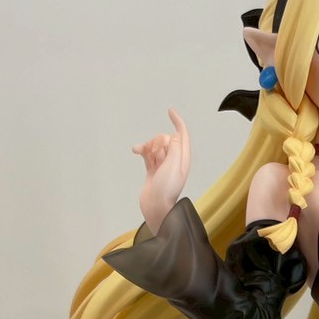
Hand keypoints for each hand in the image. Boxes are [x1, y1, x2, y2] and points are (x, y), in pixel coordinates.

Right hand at [134, 108, 191, 229]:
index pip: (182, 135)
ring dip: (149, 147)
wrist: (155, 206)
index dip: (178, 122)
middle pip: (165, 139)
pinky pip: (147, 153)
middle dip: (158, 142)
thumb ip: (175, 147)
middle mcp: (174, 160)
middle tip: (157, 156)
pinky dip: (142, 150)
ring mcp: (163, 164)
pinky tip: (136, 151)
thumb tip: (174, 135)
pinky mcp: (152, 169)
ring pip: (154, 145)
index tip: (170, 111)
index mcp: (183, 158)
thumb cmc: (166, 189)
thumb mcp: (174, 165)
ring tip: (147, 158)